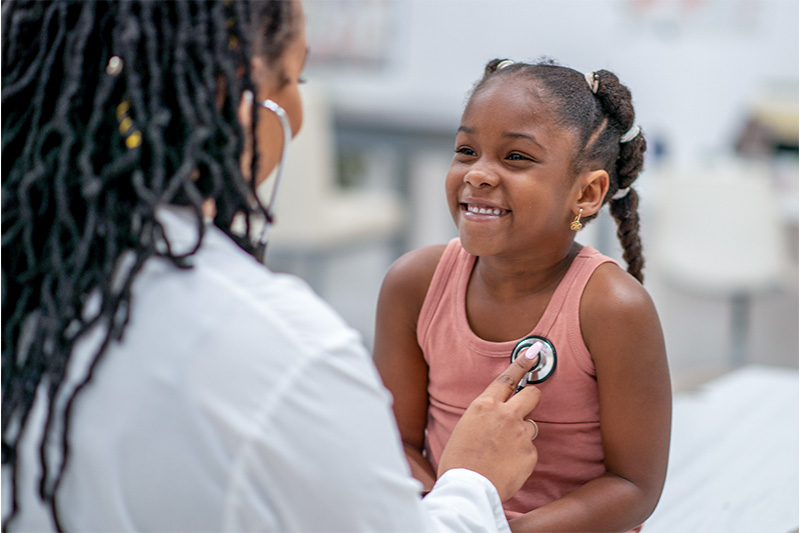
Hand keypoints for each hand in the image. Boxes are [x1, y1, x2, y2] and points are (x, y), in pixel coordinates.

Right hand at [437, 351, 541, 501]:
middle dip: (531, 397)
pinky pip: (530, 450)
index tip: (534, 353)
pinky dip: (521, 456)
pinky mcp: (531, 453)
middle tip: (525, 408)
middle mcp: (506, 414)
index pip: (507, 378)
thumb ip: (485, 416)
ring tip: (503, 452)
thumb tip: (498, 416)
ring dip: (522, 434)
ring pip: (531, 426)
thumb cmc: (458, 460)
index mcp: (484, 405)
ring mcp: (521, 433)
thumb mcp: (465, 427)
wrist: (467, 489)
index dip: (522, 364)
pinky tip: (506, 466)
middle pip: (532, 394)